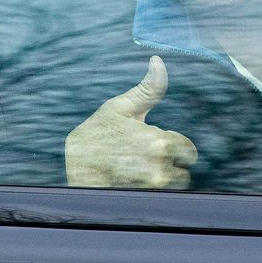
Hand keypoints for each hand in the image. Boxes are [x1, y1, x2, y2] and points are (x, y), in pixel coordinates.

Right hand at [65, 56, 196, 188]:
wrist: (73, 166)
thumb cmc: (98, 133)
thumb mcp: (121, 106)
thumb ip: (149, 87)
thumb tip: (158, 61)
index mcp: (160, 142)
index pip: (188, 150)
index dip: (174, 147)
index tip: (158, 145)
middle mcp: (159, 168)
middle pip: (182, 171)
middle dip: (169, 165)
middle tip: (145, 159)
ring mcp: (149, 189)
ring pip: (171, 187)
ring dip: (161, 180)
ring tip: (138, 171)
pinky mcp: (140, 201)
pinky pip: (157, 198)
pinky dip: (148, 191)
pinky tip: (132, 182)